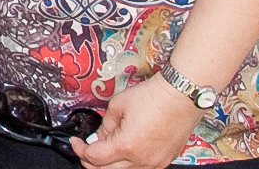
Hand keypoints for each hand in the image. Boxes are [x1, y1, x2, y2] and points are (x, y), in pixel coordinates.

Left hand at [73, 76, 202, 168]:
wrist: (182, 96)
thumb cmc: (154, 97)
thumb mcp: (117, 106)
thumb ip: (105, 126)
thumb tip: (99, 137)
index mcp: (127, 146)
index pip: (94, 158)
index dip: (80, 149)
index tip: (76, 142)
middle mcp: (142, 159)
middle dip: (91, 161)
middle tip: (85, 148)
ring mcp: (156, 162)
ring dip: (110, 164)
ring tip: (105, 148)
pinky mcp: (165, 160)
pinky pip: (141, 167)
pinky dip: (128, 162)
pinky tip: (124, 150)